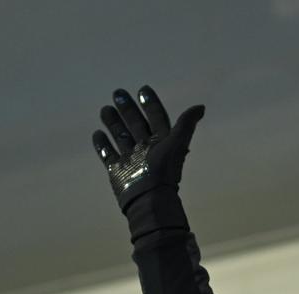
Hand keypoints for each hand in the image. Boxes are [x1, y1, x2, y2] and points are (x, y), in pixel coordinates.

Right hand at [92, 85, 203, 212]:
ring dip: (113, 122)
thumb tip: (200, 107)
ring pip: (121, 136)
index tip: (143, 90)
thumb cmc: (164, 171)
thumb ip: (186, 124)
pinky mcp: (118, 170)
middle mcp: (146, 148)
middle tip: (118, 93)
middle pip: (136, 124)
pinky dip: (103, 144)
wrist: (148, 199)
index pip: (156, 118)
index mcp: (161, 141)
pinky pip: (109, 154)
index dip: (151, 104)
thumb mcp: (176, 144)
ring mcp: (131, 159)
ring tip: (105, 109)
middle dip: (128, 109)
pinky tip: (97, 133)